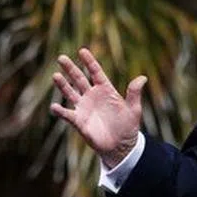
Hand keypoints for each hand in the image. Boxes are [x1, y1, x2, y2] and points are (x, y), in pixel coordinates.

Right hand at [50, 48, 145, 167]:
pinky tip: (54, 107)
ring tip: (55, 76)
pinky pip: (67, 114)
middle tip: (61, 58)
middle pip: (79, 79)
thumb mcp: (133, 109)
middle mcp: (92, 96)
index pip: (95, 72)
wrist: (121, 146)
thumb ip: (134, 93)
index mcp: (105, 89)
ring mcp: (84, 108)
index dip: (89, 61)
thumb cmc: (128, 126)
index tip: (82, 51)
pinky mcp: (79, 121)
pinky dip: (60, 111)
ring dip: (62, 85)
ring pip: (70, 93)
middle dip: (70, 69)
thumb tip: (143, 78)